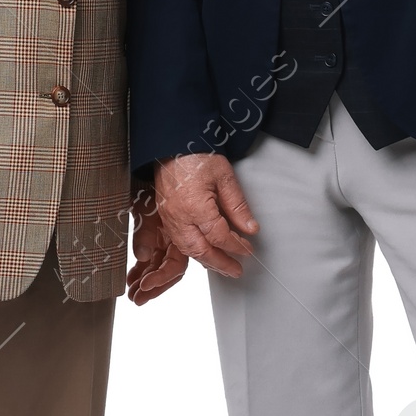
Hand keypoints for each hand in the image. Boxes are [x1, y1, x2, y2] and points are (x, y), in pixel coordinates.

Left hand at [126, 190, 189, 304]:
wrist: (159, 164)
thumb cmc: (158, 182)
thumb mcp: (145, 208)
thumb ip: (144, 233)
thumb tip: (141, 256)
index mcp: (180, 234)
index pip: (175, 266)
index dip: (162, 279)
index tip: (147, 287)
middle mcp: (175, 238)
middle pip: (169, 271)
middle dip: (154, 287)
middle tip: (139, 299)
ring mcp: (166, 236)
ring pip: (160, 265)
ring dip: (147, 281)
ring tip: (134, 294)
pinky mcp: (156, 233)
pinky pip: (151, 256)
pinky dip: (142, 268)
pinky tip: (132, 277)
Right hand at [153, 153, 257, 279]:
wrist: (171, 146)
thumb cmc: (195, 156)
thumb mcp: (224, 177)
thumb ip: (237, 206)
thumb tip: (250, 228)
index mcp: (194, 206)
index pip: (219, 236)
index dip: (236, 246)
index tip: (248, 249)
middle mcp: (178, 217)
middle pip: (201, 250)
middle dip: (220, 263)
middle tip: (236, 270)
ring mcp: (169, 218)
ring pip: (187, 250)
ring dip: (206, 261)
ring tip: (222, 266)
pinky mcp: (164, 217)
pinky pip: (178, 242)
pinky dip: (193, 252)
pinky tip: (204, 254)